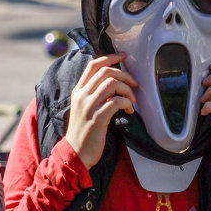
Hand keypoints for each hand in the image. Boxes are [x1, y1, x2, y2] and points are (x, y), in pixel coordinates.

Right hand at [65, 53, 137, 168]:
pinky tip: (128, 110)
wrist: (76, 154)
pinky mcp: (97, 118)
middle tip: (134, 84)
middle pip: (106, 72)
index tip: (124, 56)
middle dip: (124, 75)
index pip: (93, 65)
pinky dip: (126, 103)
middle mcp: (81, 95)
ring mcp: (88, 106)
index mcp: (78, 90)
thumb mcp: (85, 107)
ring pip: (112, 83)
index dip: (110, 57)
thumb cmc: (85, 131)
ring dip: (127, 90)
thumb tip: (115, 82)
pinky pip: (116, 101)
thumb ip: (95, 93)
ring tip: (132, 101)